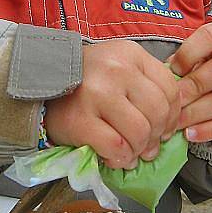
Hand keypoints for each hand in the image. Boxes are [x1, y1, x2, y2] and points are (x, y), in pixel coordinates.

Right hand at [44, 40, 180, 169]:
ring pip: (140, 132)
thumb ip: (146, 86)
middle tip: (146, 147)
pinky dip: (120, 158)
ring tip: (129, 153)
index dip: (172, 116)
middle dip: (156, 137)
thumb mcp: (119, 67)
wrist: (39, 83)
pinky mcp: (80, 119)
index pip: (170, 89)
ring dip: (138, 150)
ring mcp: (97, 93)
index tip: (162, 129)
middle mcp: (116, 70)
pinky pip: (116, 146)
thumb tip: (170, 123)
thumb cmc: (85, 79)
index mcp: (130, 54)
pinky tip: (113, 157)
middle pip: (158, 112)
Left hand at [168, 23, 211, 142]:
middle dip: (194, 86)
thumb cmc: (210, 67)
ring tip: (176, 121)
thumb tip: (163, 79)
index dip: (189, 52)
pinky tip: (190, 134)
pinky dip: (209, 131)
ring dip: (197, 113)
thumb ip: (183, 63)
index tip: (173, 69)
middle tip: (173, 100)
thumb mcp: (199, 57)